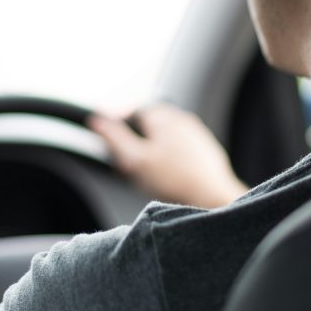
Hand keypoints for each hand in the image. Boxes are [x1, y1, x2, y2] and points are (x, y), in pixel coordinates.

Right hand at [89, 104, 246, 208]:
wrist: (212, 198)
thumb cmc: (174, 181)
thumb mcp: (135, 160)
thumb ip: (114, 137)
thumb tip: (97, 120)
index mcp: (162, 117)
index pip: (133, 112)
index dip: (121, 128)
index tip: (117, 147)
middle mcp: (181, 119)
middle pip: (150, 124)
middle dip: (139, 140)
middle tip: (133, 164)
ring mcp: (196, 133)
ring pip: (167, 137)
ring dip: (156, 150)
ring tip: (152, 174)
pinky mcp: (206, 149)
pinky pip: (182, 149)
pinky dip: (172, 159)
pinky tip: (171, 177)